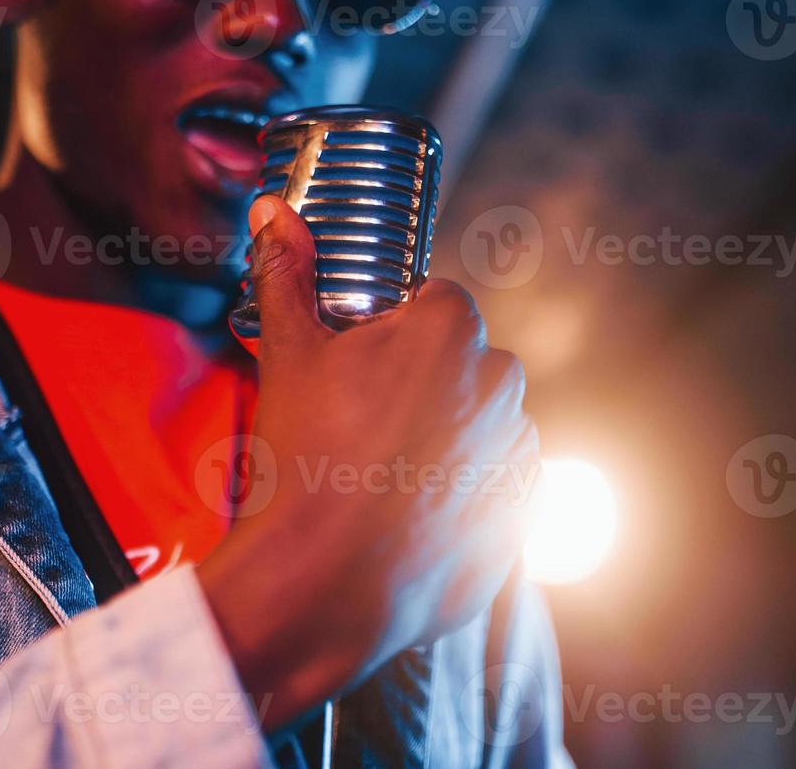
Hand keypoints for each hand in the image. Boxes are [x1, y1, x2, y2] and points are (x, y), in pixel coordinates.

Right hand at [197, 196, 537, 729]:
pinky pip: (495, 485)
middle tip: (360, 420)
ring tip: (379, 473)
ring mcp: (516, 455)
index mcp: (451, 332)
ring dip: (444, 436)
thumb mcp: (287, 356)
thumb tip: (275, 210)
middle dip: (421, 381)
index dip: (393, 329)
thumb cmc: (307, 464)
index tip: (358, 362)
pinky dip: (463, 492)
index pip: (435, 301)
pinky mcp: (520, 517)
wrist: (323, 585)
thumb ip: (286, 274)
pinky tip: (408, 511)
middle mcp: (500, 385)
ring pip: (480, 422)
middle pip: (462, 361)